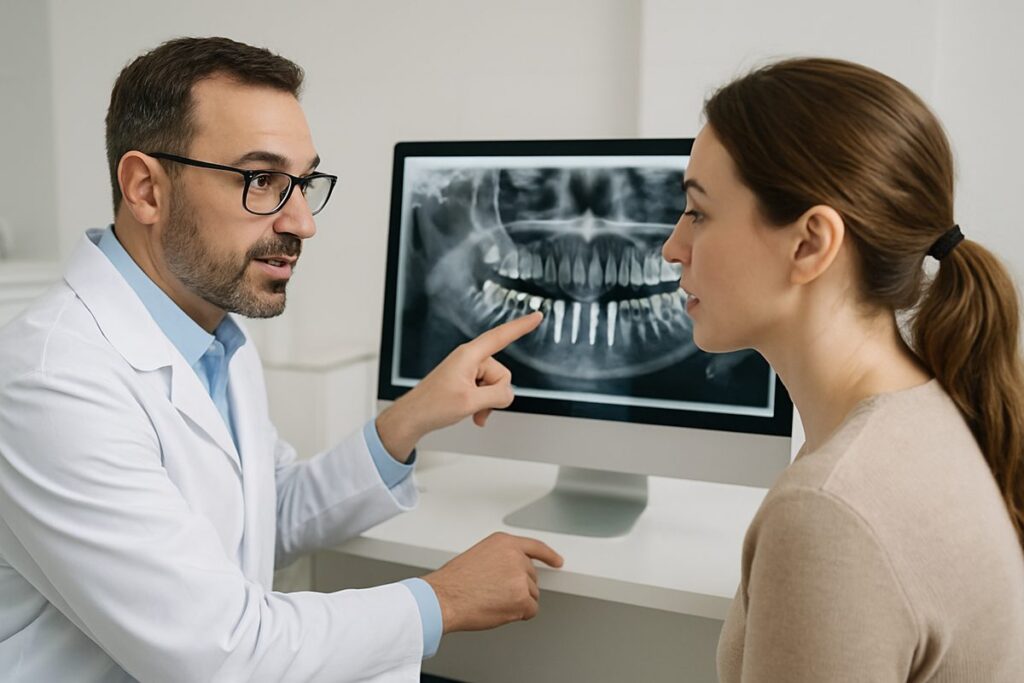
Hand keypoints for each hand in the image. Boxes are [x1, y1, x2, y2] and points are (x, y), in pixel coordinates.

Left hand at [375, 311, 542, 459]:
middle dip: (495, 394)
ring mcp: (467, 370)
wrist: (413, 417)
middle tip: (476, 405)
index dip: (521, 326)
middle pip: (502, 373)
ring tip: (472, 411)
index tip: (536, 316)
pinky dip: (483, 404)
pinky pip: (486, 391)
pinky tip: (474, 414)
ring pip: (495, 385)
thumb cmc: (432, 406)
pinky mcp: (465, 380)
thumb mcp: (471, 403)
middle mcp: (470, 359)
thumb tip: (508, 394)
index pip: (501, 336)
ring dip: (488, 402)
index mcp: (469, 355)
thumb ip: (498, 395)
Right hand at [423, 532, 563, 632]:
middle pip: (531, 577)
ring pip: (532, 595)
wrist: (444, 598)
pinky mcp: (522, 598)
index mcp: (504, 542)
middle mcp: (516, 557)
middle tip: (494, 592)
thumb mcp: (479, 556)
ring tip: (492, 600)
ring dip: (517, 602)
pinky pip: (531, 611)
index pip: (534, 547)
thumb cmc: (454, 582)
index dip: (548, 555)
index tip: (557, 561)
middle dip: (518, 587)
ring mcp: (520, 577)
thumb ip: (500, 559)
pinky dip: (519, 615)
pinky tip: (500, 610)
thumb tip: (509, 573)